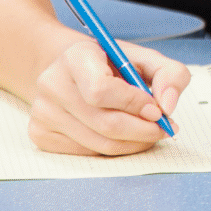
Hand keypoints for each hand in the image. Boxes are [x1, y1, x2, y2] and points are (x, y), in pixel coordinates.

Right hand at [27, 39, 190, 156]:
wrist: (70, 69)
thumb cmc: (111, 64)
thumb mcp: (145, 58)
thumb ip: (169, 74)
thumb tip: (168, 106)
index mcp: (76, 57)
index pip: (101, 90)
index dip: (134, 104)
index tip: (158, 110)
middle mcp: (52, 84)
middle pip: (104, 123)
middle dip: (143, 131)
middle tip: (164, 129)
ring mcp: (43, 112)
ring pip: (98, 143)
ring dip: (133, 143)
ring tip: (149, 132)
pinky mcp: (40, 134)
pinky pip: (87, 153)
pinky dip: (115, 149)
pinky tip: (125, 136)